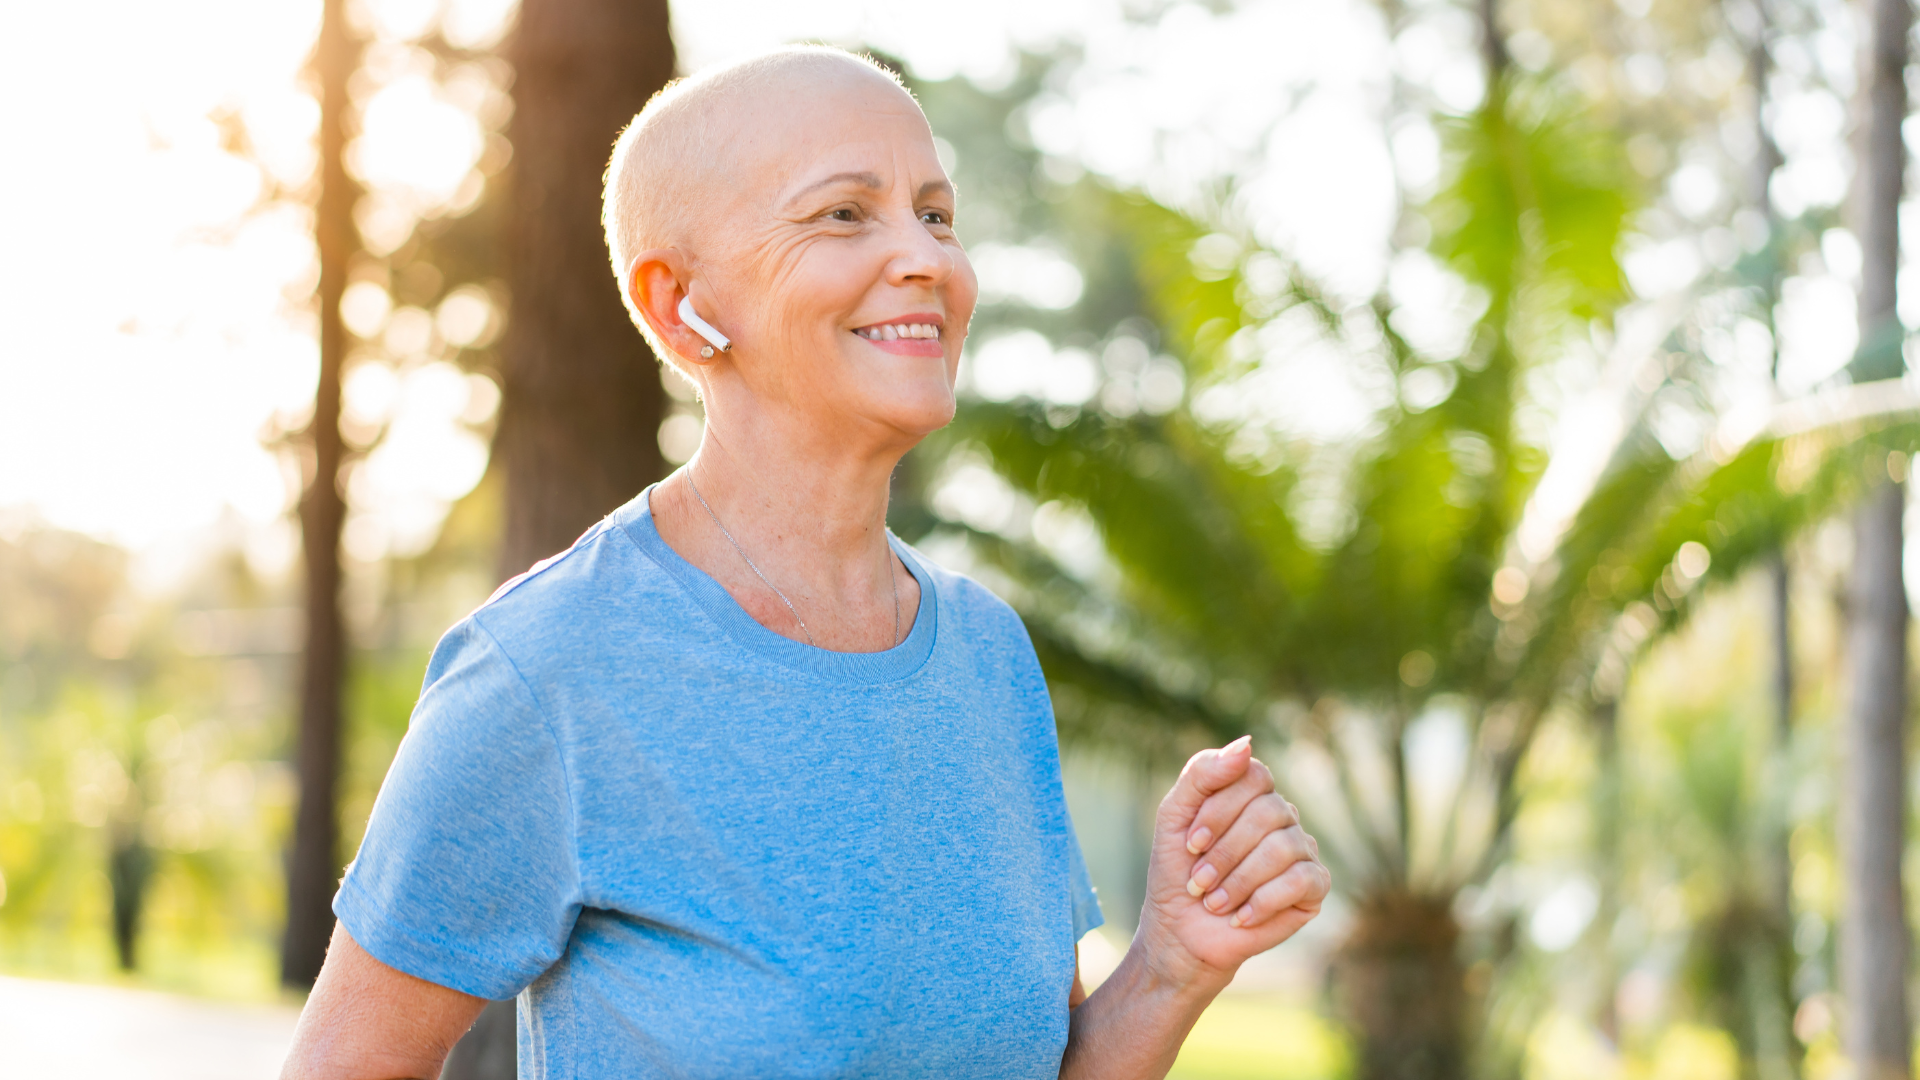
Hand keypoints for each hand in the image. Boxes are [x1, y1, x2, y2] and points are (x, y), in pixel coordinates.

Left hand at [1132, 737, 1329, 989]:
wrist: (1182, 933)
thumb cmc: (1177, 872)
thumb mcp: (1174, 816)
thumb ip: (1203, 774)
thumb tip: (1247, 743)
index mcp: (1252, 794)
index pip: (1255, 776)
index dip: (1220, 810)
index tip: (1190, 844)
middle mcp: (1282, 816)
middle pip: (1269, 812)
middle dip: (1224, 852)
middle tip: (1198, 882)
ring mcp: (1302, 849)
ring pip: (1283, 847)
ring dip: (1238, 880)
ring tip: (1214, 902)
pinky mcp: (1314, 887)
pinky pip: (1302, 879)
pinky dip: (1263, 901)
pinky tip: (1240, 917)